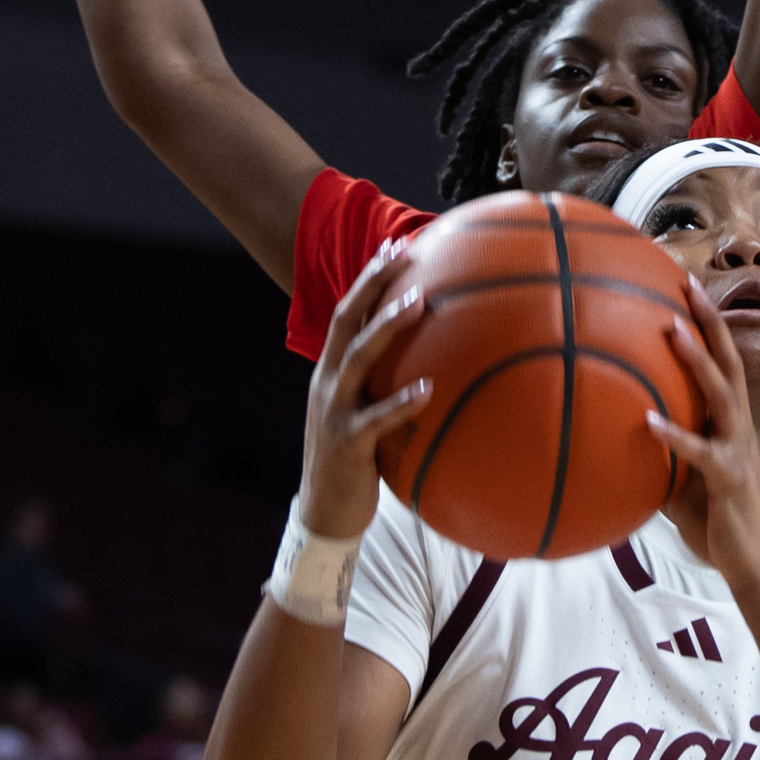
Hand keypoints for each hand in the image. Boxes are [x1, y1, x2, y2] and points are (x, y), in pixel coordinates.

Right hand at [300, 243, 432, 540]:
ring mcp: (335, 412)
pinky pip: (376, 419)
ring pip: (358, 359)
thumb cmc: (356, 459)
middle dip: (373, 282)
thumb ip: (386, 384)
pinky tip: (429, 389)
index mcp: (332, 372)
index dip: (370, 277)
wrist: (324, 515)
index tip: (396, 245)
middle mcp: (328, 383)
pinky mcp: (348, 445)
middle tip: (404, 252)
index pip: (348, 312)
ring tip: (419, 302)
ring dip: (388, 327)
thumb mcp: (365, 412)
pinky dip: (402, 402)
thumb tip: (435, 361)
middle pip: (347, 320)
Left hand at [645, 278, 759, 592]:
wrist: (752, 564)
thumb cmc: (717, 521)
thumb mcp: (684, 478)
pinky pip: (700, 452)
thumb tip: (619, 436)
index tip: (688, 287)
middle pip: (729, 361)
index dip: (710, 325)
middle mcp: (739, 427)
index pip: (724, 363)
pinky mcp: (729, 477)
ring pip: (722, 393)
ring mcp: (737, 449)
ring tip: (671, 329)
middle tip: (688, 284)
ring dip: (697, 359)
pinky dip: (674, 435)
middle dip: (710, 321)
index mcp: (731, 423)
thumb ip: (661, 454)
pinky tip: (647, 420)